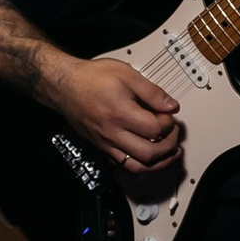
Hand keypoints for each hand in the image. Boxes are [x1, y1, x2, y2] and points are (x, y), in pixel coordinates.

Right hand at [44, 54, 182, 172]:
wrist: (65, 86)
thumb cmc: (92, 78)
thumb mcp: (127, 74)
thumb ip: (152, 92)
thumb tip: (171, 106)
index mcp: (121, 113)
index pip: (155, 129)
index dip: (169, 124)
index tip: (171, 115)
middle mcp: (113, 132)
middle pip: (148, 153)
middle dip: (169, 147)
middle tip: (174, 134)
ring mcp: (106, 143)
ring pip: (136, 166)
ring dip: (158, 163)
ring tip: (169, 152)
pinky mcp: (102, 147)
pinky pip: (123, 165)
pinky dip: (141, 164)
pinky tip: (150, 155)